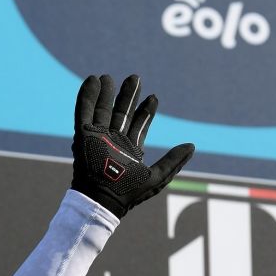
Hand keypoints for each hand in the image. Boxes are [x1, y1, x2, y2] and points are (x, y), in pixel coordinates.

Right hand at [71, 74, 193, 218]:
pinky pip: (83, 112)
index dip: (146, 111)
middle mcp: (114, 142)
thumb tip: (192, 146)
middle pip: (121, 114)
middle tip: (135, 78)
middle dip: (127, 96)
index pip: (139, 125)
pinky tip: (92, 81)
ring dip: (106, 93)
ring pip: (102, 110)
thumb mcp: (157, 177)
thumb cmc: (129, 192)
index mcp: (130, 150)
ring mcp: (98, 137)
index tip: (153, 97)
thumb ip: (174, 161)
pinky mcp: (83, 135)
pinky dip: (87, 97)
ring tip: (109, 77)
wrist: (102, 199)